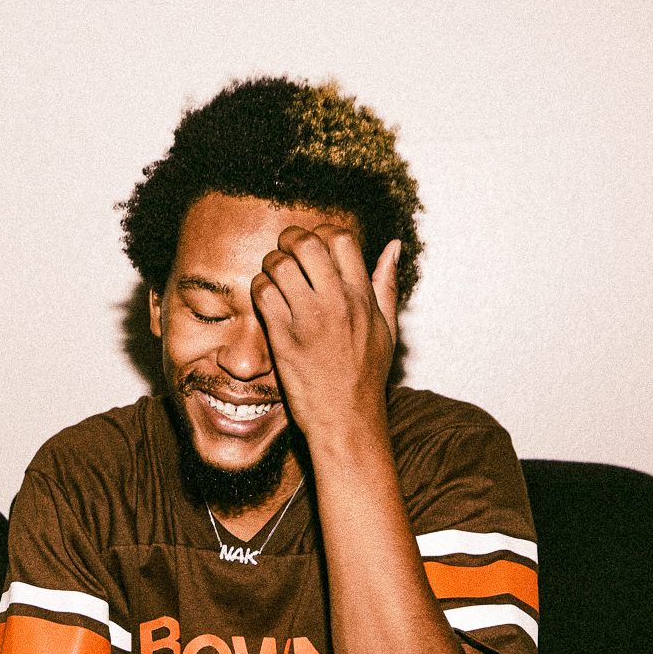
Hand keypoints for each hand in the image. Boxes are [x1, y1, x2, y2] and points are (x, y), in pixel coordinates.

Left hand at [250, 226, 400, 445]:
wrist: (347, 421)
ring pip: (279, 265)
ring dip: (271, 264)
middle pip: (308, 243)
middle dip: (290, 238)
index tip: (315, 244)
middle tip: (284, 249)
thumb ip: (386, 285)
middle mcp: (337, 304)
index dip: (323, 232)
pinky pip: (263, 295)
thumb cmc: (366, 377)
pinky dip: (259, 288)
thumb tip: (393, 246)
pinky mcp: (284, 340)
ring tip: (273, 275)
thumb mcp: (386, 329)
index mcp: (362, 298)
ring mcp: (309, 321)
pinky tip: (265, 299)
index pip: (342, 239)